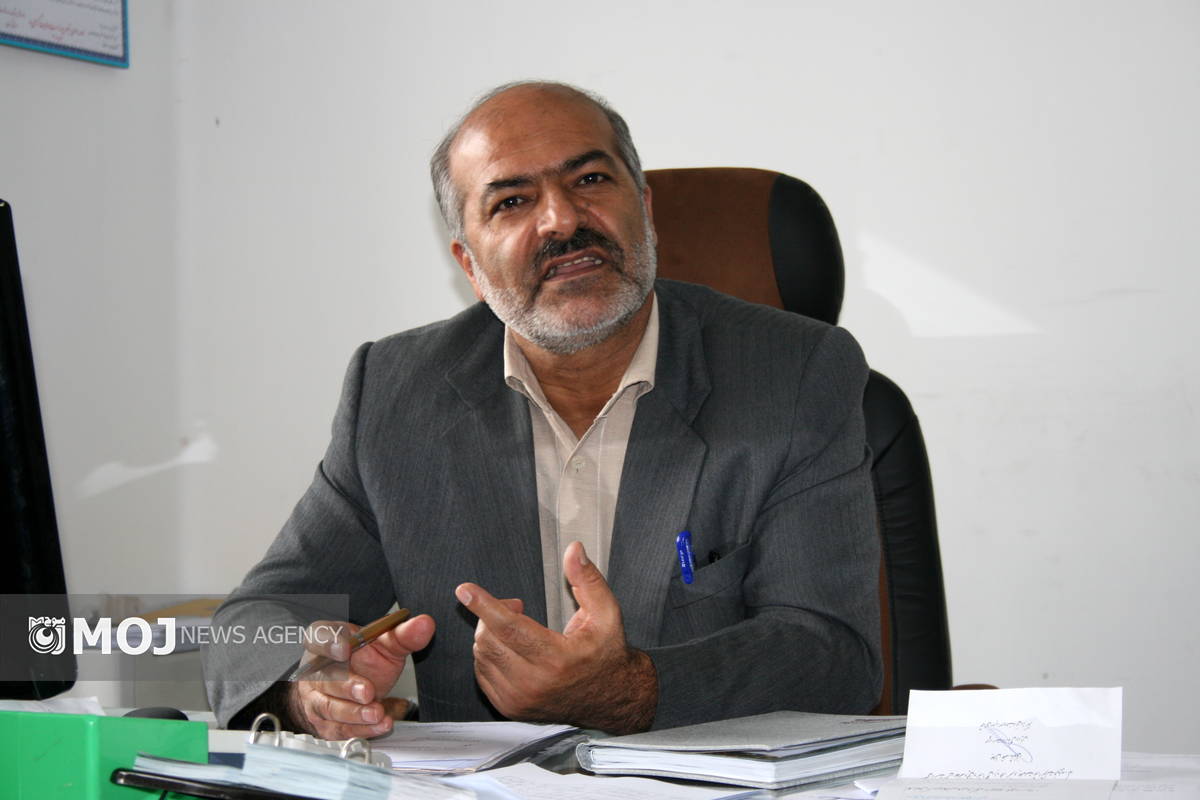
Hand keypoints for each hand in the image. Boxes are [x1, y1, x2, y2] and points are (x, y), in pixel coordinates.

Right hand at [288, 614, 433, 738]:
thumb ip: (403, 635)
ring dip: (354, 713)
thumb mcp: (386, 644)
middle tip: (367, 691)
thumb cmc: (365, 660)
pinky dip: (361, 729)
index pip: (318, 637)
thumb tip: (424, 624)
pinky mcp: (325, 723)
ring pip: (329, 707)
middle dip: (346, 686)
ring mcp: (317, 698)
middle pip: (323, 677)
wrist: (358, 687)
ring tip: (377, 712)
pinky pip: (339, 729)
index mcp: (327, 641)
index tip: (345, 648)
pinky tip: (380, 724)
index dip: (328, 643)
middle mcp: (316, 670)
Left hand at [456, 541, 657, 732]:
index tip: (464, 590)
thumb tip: (574, 550)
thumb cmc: (606, 653)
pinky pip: (481, 672)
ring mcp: (519, 699)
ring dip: (490, 634)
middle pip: (489, 639)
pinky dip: (489, 654)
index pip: (510, 628)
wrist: (611, 698)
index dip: (484, 605)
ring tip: (515, 628)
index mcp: (557, 658)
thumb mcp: (606, 612)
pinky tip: (509, 648)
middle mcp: (534, 683)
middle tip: (516, 607)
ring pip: (481, 655)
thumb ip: (588, 579)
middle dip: (493, 614)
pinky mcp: (510, 707)